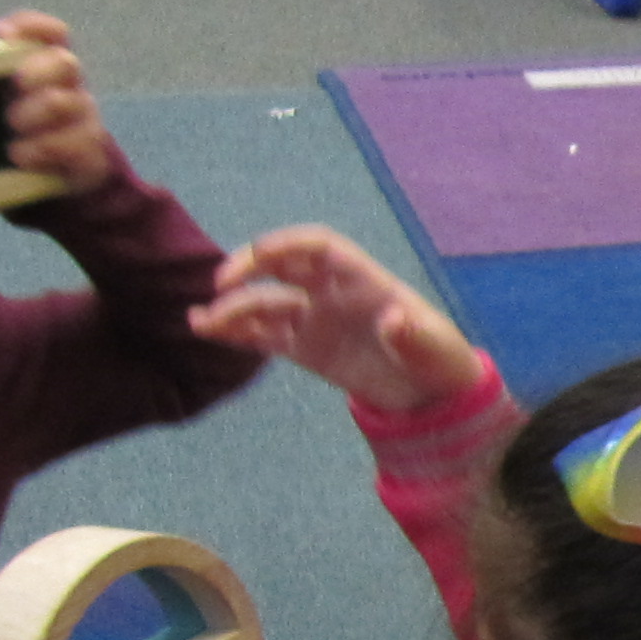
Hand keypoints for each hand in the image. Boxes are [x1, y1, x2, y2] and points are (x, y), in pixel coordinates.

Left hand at [0, 12, 114, 191]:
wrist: (42, 183)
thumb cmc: (10, 129)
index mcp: (45, 67)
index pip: (52, 34)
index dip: (32, 27)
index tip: (2, 32)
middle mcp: (70, 88)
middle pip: (65, 62)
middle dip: (36, 71)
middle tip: (15, 85)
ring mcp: (83, 120)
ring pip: (68, 102)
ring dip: (34, 114)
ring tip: (11, 129)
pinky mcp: (91, 154)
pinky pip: (77, 144)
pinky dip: (44, 148)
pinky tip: (21, 156)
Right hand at [192, 225, 484, 413]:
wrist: (432, 395)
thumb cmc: (440, 360)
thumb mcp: (436, 349)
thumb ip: (415, 335)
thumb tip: (394, 321)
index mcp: (364, 280)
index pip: (320, 247)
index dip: (288, 244)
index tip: (259, 255)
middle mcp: (332, 293)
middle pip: (282, 267)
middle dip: (248, 268)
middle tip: (219, 286)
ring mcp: (315, 319)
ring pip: (265, 303)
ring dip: (232, 307)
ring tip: (200, 322)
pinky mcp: (303, 348)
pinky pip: (263, 334)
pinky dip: (235, 331)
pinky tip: (205, 331)